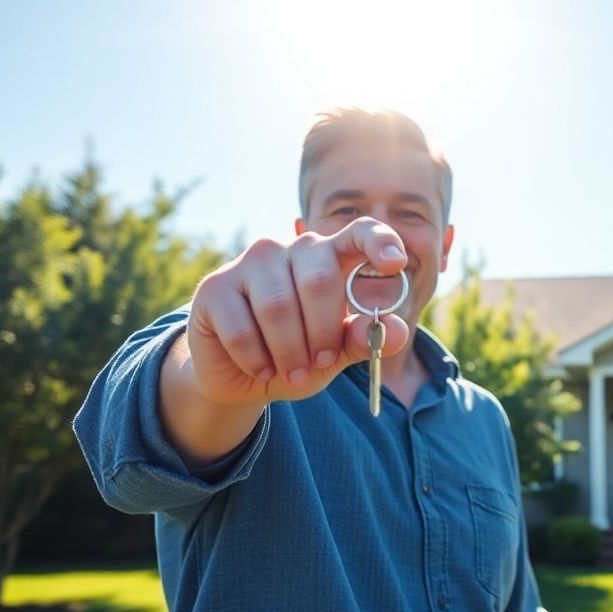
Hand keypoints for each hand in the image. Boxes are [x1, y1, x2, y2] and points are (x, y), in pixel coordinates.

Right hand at [184, 217, 411, 408]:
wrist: (238, 378)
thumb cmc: (296, 357)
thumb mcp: (334, 355)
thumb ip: (362, 340)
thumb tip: (398, 331)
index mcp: (327, 258)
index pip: (359, 233)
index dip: (379, 242)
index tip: (396, 262)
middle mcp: (289, 249)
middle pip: (318, 281)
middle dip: (323, 333)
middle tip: (319, 364)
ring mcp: (249, 263)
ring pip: (278, 308)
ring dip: (289, 352)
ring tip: (291, 372)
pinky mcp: (214, 287)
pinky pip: (242, 329)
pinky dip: (257, 360)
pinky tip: (260, 368)